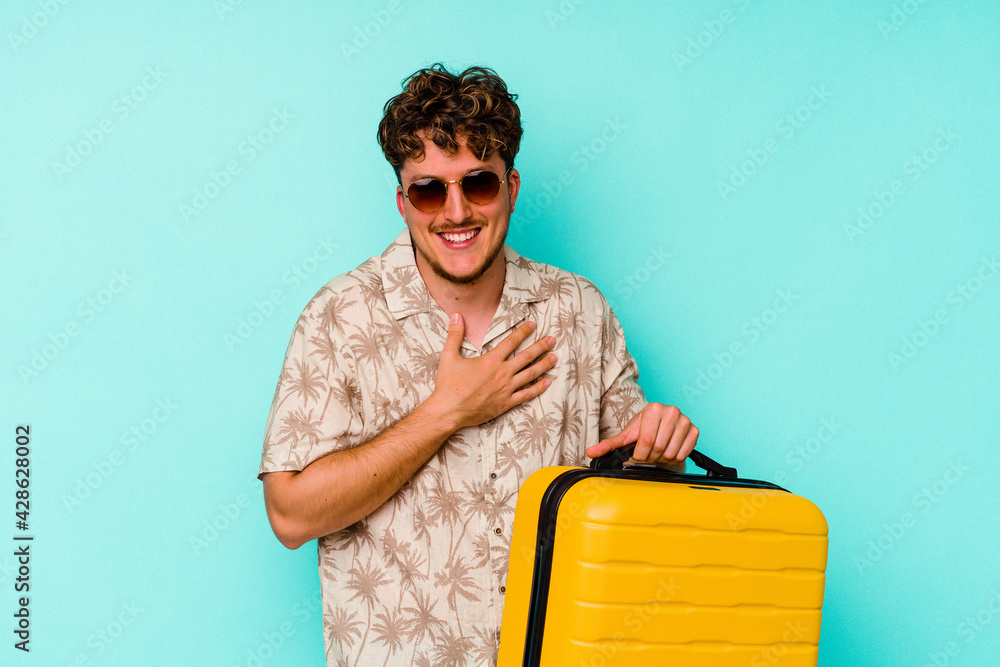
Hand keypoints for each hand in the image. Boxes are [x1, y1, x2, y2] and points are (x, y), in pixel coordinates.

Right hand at [430, 314, 556, 428]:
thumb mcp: (448, 356)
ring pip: (531, 375)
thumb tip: (456, 315)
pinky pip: (526, 395)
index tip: (533, 325)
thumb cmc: (448, 385)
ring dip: (544, 365)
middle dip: (541, 346)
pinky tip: (547, 382)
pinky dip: (538, 388)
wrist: (449, 411)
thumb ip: (455, 335)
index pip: (511, 342)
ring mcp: (506, 389)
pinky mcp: (506, 403)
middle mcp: (502, 373)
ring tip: (555, 357)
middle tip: (552, 339)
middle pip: (527, 357)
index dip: (523, 332)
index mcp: (491, 361)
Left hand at [586, 403, 698, 464]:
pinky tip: (670, 450)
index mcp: (653, 409)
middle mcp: (671, 411)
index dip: (640, 453)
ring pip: (671, 452)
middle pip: (658, 448)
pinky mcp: (695, 430)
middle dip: (651, 457)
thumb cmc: (643, 431)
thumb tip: (591, 452)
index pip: (646, 441)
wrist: (660, 429)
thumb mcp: (626, 436)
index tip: (639, 452)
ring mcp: (685, 420)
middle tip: (649, 453)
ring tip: (658, 451)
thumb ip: (608, 445)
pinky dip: (675, 458)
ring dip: (663, 459)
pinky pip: (684, 454)